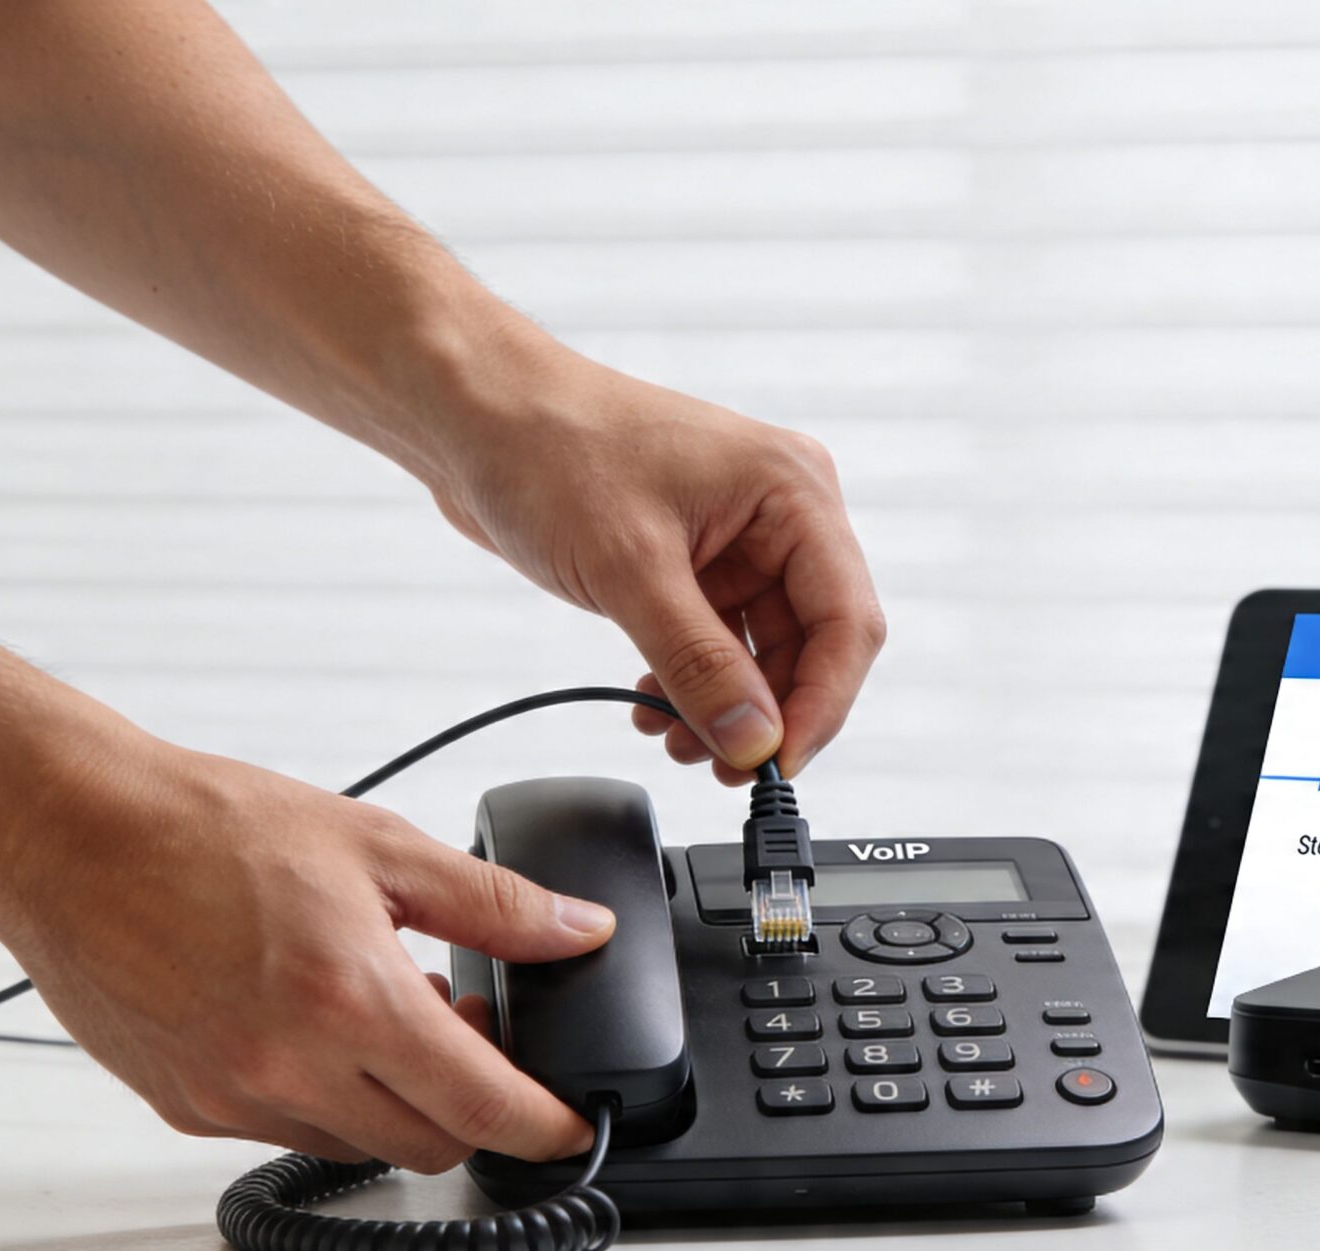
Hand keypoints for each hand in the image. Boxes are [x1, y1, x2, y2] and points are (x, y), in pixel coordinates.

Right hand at [0, 734, 609, 1171]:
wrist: (70, 837)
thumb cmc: (206, 829)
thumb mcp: (376, 846)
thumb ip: (493, 902)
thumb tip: (578, 931)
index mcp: (350, 1000)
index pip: (482, 1106)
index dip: (544, 1128)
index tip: (573, 1126)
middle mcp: (290, 1067)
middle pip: (428, 1145)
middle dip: (473, 1106)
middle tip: (470, 1029)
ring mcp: (233, 1097)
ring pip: (358, 1145)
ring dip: (396, 1102)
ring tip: (386, 1013)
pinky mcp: (186, 1108)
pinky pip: (287, 1132)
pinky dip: (325, 1097)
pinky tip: (316, 1026)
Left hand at [424, 347, 884, 781]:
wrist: (473, 413)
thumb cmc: (549, 446)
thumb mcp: (629, 567)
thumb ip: (699, 663)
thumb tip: (753, 740)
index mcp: (793, 490)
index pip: (846, 619)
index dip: (821, 703)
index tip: (778, 764)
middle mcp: (779, 511)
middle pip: (813, 641)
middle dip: (769, 711)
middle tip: (723, 768)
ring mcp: (737, 536)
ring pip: (763, 649)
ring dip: (726, 705)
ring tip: (677, 743)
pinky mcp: (694, 558)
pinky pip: (718, 639)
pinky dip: (692, 681)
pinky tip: (654, 708)